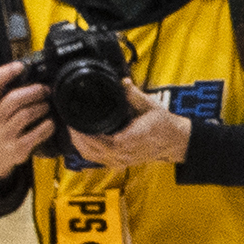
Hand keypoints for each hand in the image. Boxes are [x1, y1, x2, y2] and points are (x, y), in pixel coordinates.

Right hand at [0, 58, 54, 175]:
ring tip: (47, 105)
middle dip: (34, 91)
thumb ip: (0, 90)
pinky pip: (37, 134)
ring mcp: (5, 135)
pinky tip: (50, 123)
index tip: (20, 66)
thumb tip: (14, 66)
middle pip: (14, 99)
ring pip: (26, 115)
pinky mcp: (18, 148)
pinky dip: (47, 126)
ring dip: (42, 107)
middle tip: (45, 89)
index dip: (5, 73)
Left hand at [67, 80, 194, 169]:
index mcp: (131, 140)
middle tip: (68, 123)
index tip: (74, 123)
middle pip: (92, 151)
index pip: (102, 142)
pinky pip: (97, 160)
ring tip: (72, 130)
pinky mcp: (120, 162)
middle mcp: (125, 154)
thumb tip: (122, 81)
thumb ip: (134, 94)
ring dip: (80, 145)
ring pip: (93, 157)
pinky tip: (81, 141)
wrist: (174, 141)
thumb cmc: (164, 125)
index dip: (84, 135)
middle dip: (77, 138)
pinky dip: (87, 151)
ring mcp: (122, 160)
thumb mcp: (150, 105)